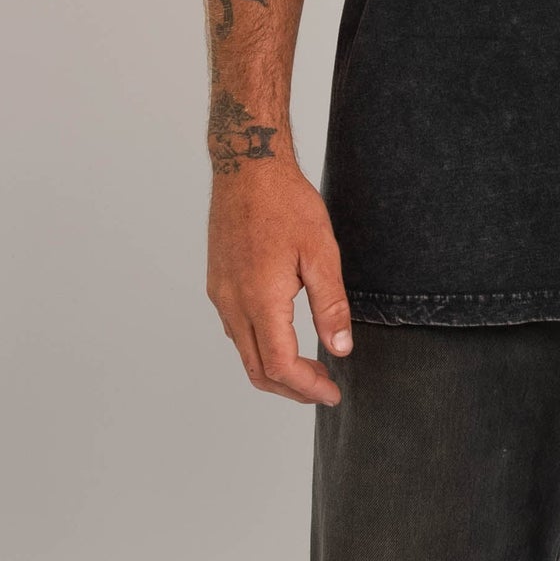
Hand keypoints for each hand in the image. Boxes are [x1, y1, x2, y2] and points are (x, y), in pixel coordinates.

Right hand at [207, 166, 352, 405]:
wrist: (247, 167)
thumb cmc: (286, 202)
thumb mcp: (321, 251)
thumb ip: (330, 304)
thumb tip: (341, 349)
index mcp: (260, 300)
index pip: (280, 366)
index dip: (307, 388)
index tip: (332, 393)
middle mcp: (233, 304)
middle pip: (257, 370)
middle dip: (292, 388)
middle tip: (324, 388)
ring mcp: (221, 295)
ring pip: (244, 352)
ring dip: (274, 369)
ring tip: (308, 366)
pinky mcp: (218, 283)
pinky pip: (236, 330)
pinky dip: (259, 346)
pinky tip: (283, 335)